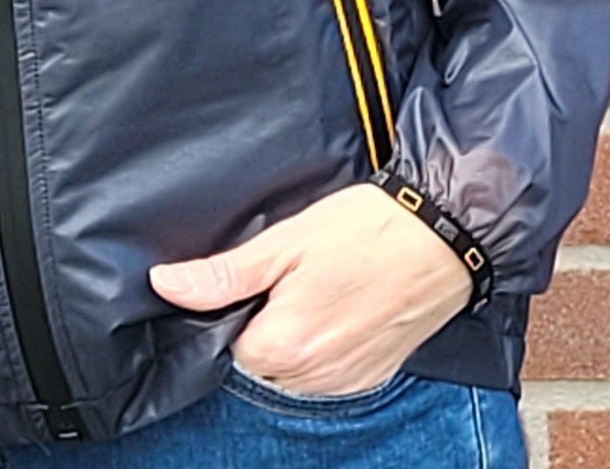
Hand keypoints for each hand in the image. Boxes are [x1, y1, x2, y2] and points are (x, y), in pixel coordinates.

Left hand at [148, 181, 471, 397]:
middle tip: (290, 274)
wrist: (443, 235)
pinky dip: (326, 343)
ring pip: (294, 368)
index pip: (227, 345)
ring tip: (318, 284)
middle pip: (260, 361)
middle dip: (264, 321)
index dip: (233, 307)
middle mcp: (314, 376)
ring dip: (295, 335)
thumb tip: (165, 284)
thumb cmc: (365, 230)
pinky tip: (341, 303)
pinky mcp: (371, 376)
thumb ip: (224, 273)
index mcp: (285, 344)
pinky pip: (328, 371)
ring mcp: (346, 380)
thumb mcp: (285, 240)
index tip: (256, 277)